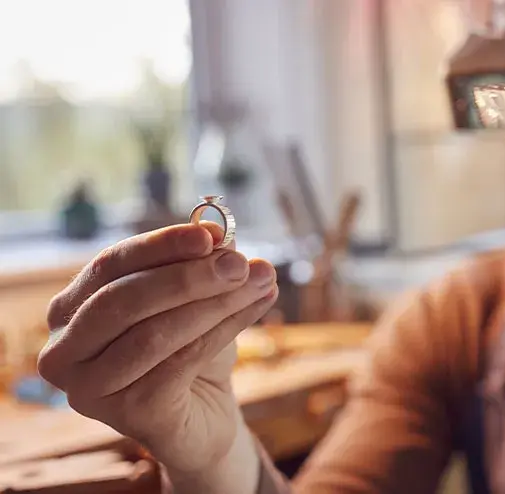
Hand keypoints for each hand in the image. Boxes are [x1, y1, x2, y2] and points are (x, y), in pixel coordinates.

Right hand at [37, 222, 277, 475]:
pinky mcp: (126, 414)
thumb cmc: (190, 350)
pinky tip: (255, 308)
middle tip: (240, 264)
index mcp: (69, 309)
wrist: (205, 416)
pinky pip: (180, 362)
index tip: (209, 234)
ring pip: (154, 334)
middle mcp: (64, 350)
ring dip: (215, 303)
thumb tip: (218, 238)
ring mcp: (90, 388)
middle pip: (124, 300)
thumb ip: (196, 267)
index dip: (160, 245)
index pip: (109, 265)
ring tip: (261, 282)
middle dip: (188, 277)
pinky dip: (224, 330)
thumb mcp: (193, 300)